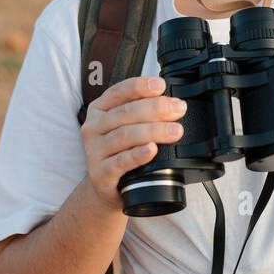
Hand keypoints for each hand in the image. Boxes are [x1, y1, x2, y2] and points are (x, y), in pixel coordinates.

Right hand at [79, 75, 186, 212]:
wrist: (107, 188)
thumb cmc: (120, 152)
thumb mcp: (126, 126)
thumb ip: (142, 112)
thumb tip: (173, 102)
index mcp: (100, 109)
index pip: (119, 91)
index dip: (140, 86)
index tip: (161, 85)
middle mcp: (94, 127)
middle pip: (126, 113)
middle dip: (156, 108)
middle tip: (179, 109)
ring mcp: (95, 151)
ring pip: (125, 135)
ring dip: (154, 131)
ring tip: (176, 131)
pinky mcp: (101, 173)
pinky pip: (121, 161)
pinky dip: (138, 154)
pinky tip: (152, 150)